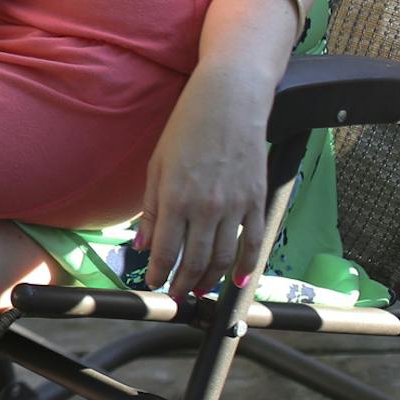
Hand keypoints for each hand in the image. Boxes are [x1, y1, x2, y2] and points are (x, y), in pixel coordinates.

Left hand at [134, 65, 271, 298]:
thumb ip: (150, 209)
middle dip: (184, 283)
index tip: (154, 285)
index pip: (165, 250)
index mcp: (175, 198)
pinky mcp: (257, 201)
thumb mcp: (156, 166)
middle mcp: (205, 207)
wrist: (229, 103)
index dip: (159, 273)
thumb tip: (142, 246)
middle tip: (177, 296)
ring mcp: (235, 206)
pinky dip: (246, 266)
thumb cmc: (185, 130)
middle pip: (195, 260)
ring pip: (223, 257)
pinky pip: (253, 242)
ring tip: (200, 291)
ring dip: (211, 279)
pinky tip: (237, 281)